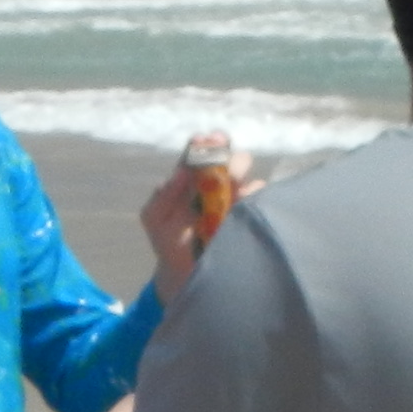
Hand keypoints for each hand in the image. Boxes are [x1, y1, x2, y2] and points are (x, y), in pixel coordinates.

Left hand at [140, 147, 266, 294]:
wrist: (184, 272)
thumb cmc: (167, 239)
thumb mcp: (154, 218)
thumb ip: (161, 196)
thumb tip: (179, 174)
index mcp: (191, 177)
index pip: (200, 151)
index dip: (204, 142)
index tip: (204, 140)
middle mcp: (215, 183)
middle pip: (228, 159)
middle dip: (226, 155)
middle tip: (222, 160)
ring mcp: (234, 199)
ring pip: (247, 176)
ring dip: (241, 175)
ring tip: (234, 183)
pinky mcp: (248, 216)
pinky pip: (258, 200)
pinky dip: (255, 196)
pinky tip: (245, 200)